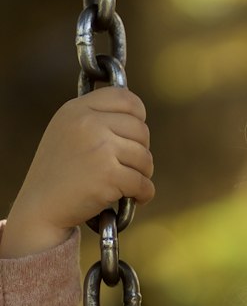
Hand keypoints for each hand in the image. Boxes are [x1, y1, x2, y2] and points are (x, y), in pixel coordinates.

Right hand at [2, 88, 153, 257]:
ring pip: (146, 158)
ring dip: (143, 174)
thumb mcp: (68, 132)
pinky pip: (144, 183)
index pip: (125, 98)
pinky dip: (144, 194)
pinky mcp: (108, 175)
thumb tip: (138, 120)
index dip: (138, 116)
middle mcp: (88, 123)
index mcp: (77, 109)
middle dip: (141, 151)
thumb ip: (97, 119)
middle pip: (141, 130)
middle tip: (130, 166)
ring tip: (128, 183)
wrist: (41, 207)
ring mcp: (100, 148)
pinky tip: (135, 198)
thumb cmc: (59, 172)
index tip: (136, 134)